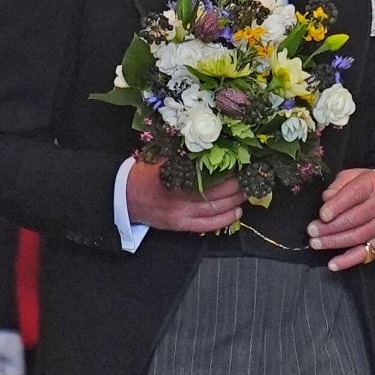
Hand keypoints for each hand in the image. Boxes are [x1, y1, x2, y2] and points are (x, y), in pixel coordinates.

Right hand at [125, 160, 245, 233]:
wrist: (124, 197)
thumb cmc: (144, 175)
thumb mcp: (163, 159)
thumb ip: (186, 156)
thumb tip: (213, 148)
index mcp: (176, 177)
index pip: (210, 174)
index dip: (229, 170)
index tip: (242, 163)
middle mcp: (180, 197)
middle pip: (216, 193)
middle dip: (237, 187)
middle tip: (249, 179)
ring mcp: (181, 213)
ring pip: (215, 210)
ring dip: (235, 202)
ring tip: (246, 194)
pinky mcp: (180, 225)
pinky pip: (207, 226)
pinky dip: (224, 220)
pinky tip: (236, 213)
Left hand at [308, 169, 374, 271]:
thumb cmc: (369, 186)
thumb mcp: (354, 175)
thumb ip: (339, 185)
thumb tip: (327, 199)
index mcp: (372, 184)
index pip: (354, 195)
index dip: (337, 206)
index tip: (322, 215)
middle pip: (354, 218)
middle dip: (330, 227)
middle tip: (312, 231)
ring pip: (357, 236)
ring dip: (334, 242)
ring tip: (316, 243)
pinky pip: (364, 253)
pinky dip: (348, 260)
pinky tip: (333, 264)